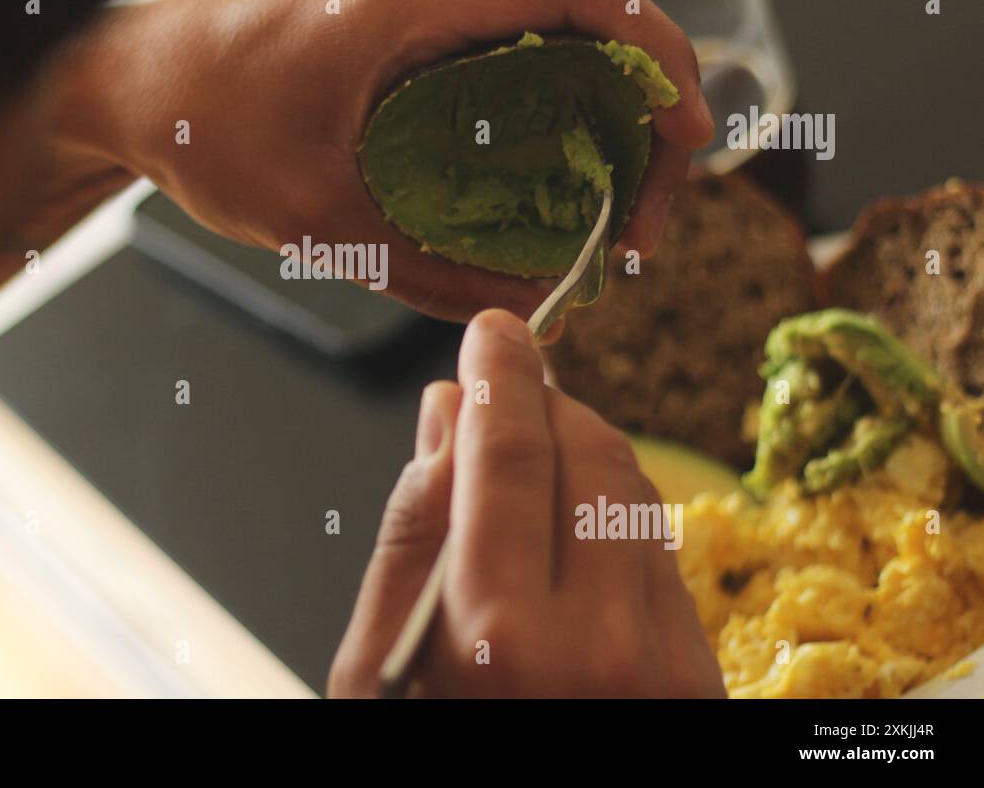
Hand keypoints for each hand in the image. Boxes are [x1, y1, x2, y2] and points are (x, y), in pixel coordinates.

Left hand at [60, 0, 712, 330]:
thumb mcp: (317, 219)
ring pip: (552, 38)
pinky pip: (506, 51)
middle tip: (639, 222)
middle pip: (588, 20)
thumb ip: (425, 270)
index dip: (662, 58)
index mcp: (416, 0)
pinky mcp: (408, 21)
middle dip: (640, 115)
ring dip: (596, 116)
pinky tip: (544, 184)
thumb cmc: (206, 127)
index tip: (688, 139)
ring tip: (606, 215)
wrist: (133, 80)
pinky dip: (546, 109)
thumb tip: (523, 307)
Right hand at [328, 309, 725, 696]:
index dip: (499, 376)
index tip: (493, 331)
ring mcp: (664, 660)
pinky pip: (661, 555)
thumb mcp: (378, 671)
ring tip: (532, 455)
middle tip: (504, 388)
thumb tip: (444, 415)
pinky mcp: (699, 677)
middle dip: (545, 402)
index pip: (508, 455)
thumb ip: (409, 539)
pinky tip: (571, 529)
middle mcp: (599, 639)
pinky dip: (612, 515)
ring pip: (634, 495)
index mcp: (499, 634)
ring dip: (582, 450)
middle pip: (588, 455)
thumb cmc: (430, 755)